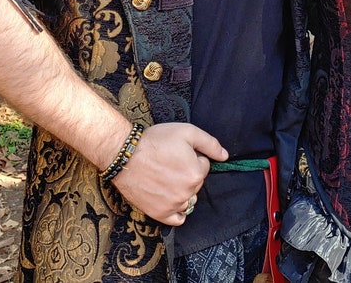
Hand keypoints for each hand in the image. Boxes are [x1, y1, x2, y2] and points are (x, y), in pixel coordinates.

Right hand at [111, 122, 227, 225]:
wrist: (125, 156)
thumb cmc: (156, 141)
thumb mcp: (186, 132)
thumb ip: (210, 144)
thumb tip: (225, 156)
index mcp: (196, 173)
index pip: (204, 166)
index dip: (192, 157)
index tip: (177, 153)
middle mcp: (188, 192)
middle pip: (196, 183)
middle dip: (187, 173)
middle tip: (169, 163)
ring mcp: (173, 205)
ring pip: (189, 200)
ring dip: (183, 191)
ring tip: (166, 179)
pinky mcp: (159, 214)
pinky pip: (178, 219)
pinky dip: (177, 211)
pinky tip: (170, 199)